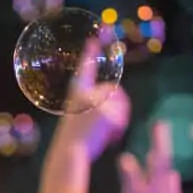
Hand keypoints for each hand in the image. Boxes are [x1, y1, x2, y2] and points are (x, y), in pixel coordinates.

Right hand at [53, 39, 130, 161]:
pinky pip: (123, 118)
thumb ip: (95, 105)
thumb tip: (117, 99)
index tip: (94, 38)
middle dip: (119, 107)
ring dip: (119, 120)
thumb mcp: (81, 116)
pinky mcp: (105, 113)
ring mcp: (95, 102)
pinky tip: (108, 138)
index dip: (89, 52)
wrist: (69, 154)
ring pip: (122, 104)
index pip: (84, 67)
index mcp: (76, 92)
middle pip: (115, 91)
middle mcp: (85, 93)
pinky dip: (119, 131)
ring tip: (105, 134)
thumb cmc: (75, 138)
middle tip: (111, 128)